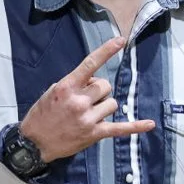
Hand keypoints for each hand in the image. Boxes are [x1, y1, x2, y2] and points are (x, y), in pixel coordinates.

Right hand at [18, 37, 155, 162]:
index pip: (90, 64)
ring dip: (104, 107)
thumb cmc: (42, 115)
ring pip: (112, 104)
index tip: (120, 40)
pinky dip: (135, 127)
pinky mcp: (94, 134)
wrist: (34, 143)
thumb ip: (74, 84)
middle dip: (99, 91)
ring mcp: (88, 118)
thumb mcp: (52, 92)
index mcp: (67, 87)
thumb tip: (93, 83)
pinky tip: (149, 124)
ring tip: (89, 115)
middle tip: (85, 100)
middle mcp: (79, 101)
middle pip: (105, 86)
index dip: (106, 51)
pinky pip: (120, 128)